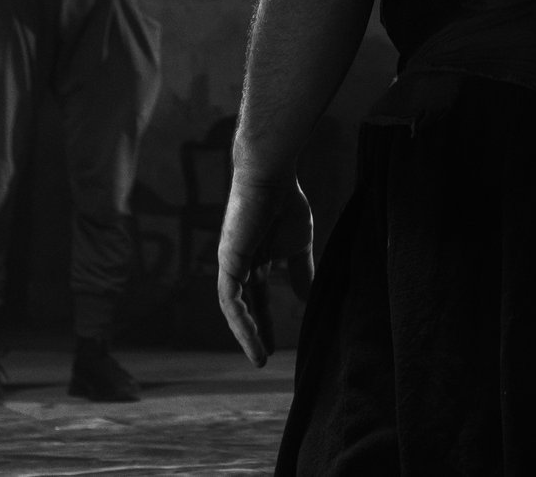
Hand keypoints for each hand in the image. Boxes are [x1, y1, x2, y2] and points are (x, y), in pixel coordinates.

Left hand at [216, 169, 314, 367]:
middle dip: (253, 333)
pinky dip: (241, 321)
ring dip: (246, 334)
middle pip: (245, 308)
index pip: (258, 298)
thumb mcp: (299, 244)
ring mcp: (230, 265)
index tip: (274, 347)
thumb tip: (308, 298)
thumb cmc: (285, 202)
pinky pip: (231, 300)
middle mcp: (238, 265)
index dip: (266, 322)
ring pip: (234, 310)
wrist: (272, 177)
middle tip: (263, 358)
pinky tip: (252, 337)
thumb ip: (300, 271)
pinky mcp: (228, 262)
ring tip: (259, 357)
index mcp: (254, 260)